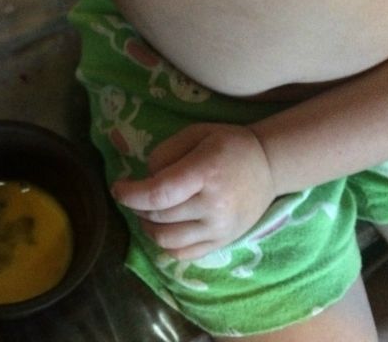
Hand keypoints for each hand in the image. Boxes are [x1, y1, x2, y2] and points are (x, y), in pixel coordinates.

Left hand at [111, 123, 275, 259]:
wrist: (269, 166)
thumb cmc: (228, 145)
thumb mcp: (195, 134)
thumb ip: (165, 153)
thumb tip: (145, 179)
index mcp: (206, 173)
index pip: (158, 193)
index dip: (131, 194)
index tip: (118, 189)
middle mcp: (214, 206)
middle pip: (159, 216)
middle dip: (137, 206)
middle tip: (136, 195)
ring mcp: (220, 229)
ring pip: (166, 240)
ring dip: (148, 227)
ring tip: (148, 212)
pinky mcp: (223, 243)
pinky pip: (183, 254)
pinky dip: (166, 244)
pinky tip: (164, 228)